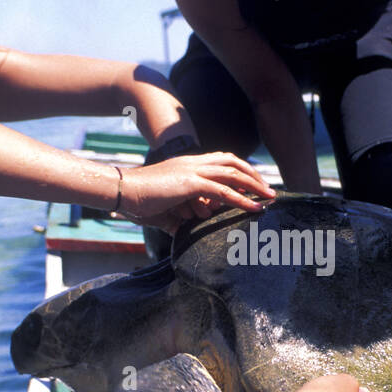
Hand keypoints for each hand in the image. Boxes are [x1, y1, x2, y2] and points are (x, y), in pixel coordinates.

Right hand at [121, 152, 275, 232]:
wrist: (121, 191)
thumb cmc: (138, 200)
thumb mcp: (165, 208)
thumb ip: (178, 216)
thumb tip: (184, 231)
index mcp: (187, 164)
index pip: (221, 160)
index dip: (240, 169)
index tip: (254, 183)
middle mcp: (193, 163)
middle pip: (232, 162)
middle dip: (253, 175)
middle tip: (268, 190)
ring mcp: (192, 171)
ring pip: (233, 174)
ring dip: (255, 185)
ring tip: (270, 197)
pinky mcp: (190, 183)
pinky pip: (224, 191)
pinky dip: (243, 199)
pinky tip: (255, 208)